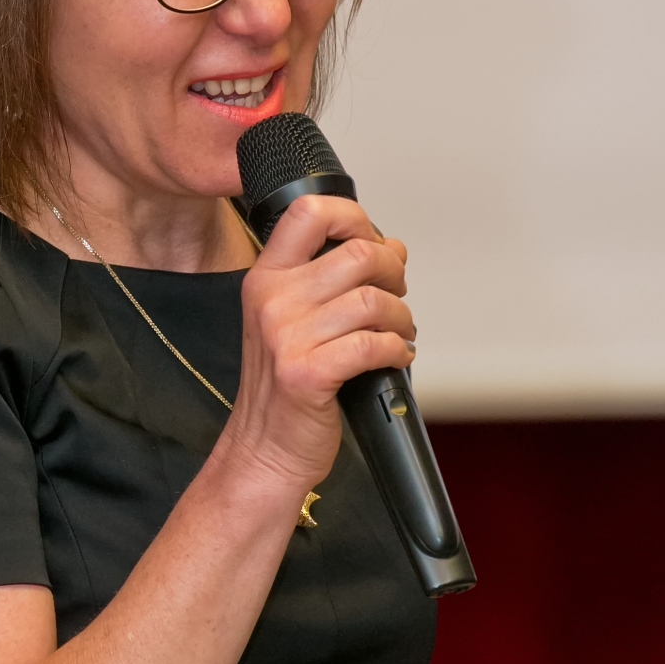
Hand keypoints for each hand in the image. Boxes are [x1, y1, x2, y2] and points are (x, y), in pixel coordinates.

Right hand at [223, 194, 413, 491]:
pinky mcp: (308, 375)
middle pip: (356, 253)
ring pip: (372, 300)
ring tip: (399, 333)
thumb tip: (389, 246)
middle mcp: (272, 300)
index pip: (308, 212)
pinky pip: (372, 344)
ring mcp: (286, 338)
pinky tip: (395, 357)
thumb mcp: (294, 320)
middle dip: (393, 272)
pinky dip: (397, 350)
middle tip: (396, 294)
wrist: (263, 451)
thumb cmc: (282, 388)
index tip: (371, 241)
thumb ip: (334, 279)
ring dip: (401, 317)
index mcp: (265, 277)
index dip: (354, 217)